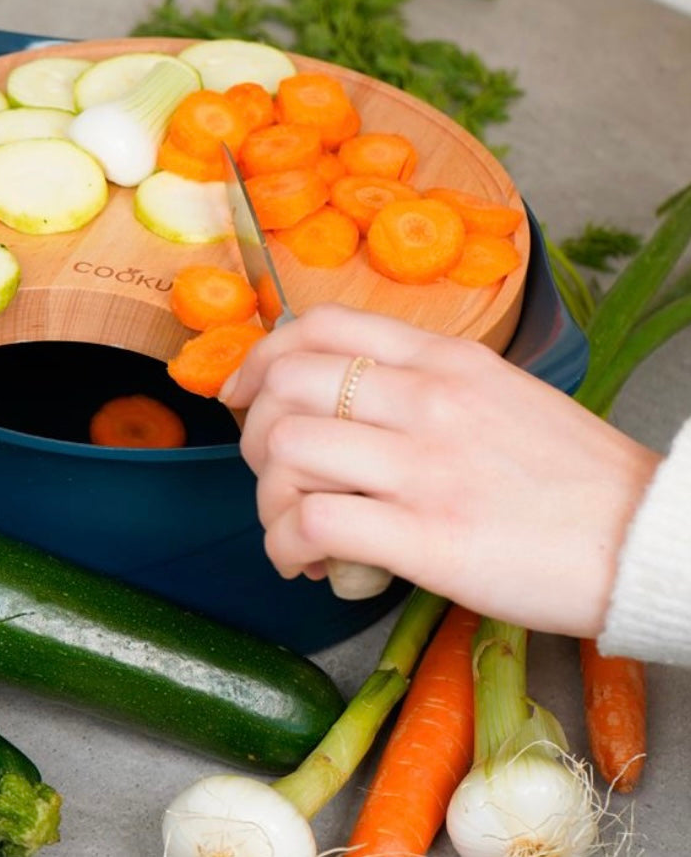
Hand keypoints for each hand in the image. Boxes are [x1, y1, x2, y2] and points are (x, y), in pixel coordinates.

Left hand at [219, 304, 661, 638]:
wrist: (648, 541)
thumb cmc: (573, 476)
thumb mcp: (501, 395)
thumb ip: (425, 387)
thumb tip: (344, 406)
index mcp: (447, 360)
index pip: (322, 326)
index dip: (260, 356)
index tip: (242, 393)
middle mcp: (429, 400)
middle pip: (286, 384)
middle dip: (254, 433)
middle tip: (271, 472)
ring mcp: (426, 467)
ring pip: (289, 451)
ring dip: (267, 497)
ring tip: (291, 528)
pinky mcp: (428, 539)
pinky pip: (313, 524)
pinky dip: (285, 546)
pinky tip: (305, 565)